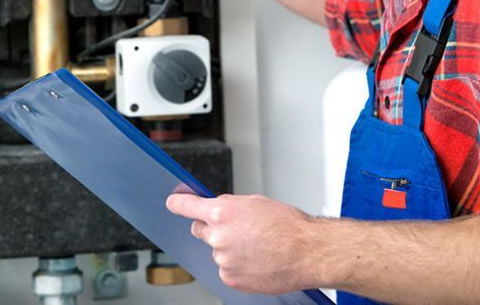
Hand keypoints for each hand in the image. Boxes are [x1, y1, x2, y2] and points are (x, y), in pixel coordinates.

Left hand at [166, 193, 317, 293]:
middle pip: (200, 230)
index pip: (186, 206)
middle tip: (237, 229)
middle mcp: (218, 237)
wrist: (307, 252)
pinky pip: (227, 269)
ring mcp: (223, 260)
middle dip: (212, 227)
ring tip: (256, 246)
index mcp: (222, 212)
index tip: (173, 202)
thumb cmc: (287, 225)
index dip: (177, 203)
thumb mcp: (255, 202)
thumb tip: (215, 207)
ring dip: (229, 248)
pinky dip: (237, 265)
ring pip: (217, 251)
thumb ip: (229, 204)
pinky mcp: (230, 278)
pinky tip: (256, 259)